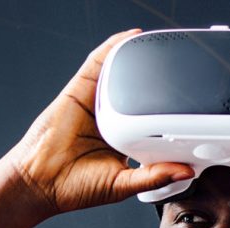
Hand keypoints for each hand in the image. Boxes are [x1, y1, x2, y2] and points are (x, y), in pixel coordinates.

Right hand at [0, 30, 194, 216]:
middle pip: (137, 93)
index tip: (188, 105)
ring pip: (120, 74)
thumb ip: (155, 176)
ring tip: (161, 48)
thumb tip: (186, 171)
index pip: (149, 118)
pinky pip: (98, 62)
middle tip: (180, 74)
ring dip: (138, 59)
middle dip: (156, 82)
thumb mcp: (124, 184)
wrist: (41, 182)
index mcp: (122, 138)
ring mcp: (94, 102)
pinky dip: (113, 48)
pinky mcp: (79, 90)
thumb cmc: (75, 186)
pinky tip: (130, 39)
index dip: (166, 109)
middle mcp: (109, 117)